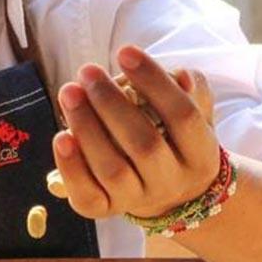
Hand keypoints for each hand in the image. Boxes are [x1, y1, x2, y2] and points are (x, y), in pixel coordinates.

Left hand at [53, 44, 218, 219]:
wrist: (166, 189)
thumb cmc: (174, 135)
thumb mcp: (195, 111)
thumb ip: (192, 90)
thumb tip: (182, 76)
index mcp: (200, 155)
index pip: (183, 116)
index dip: (155, 82)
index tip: (125, 51)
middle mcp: (171, 182)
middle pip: (144, 145)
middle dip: (111, 103)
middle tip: (88, 71)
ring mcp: (138, 200)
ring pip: (113, 170)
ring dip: (87, 128)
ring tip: (70, 92)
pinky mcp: (106, 210)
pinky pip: (87, 196)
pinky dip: (71, 168)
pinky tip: (61, 136)